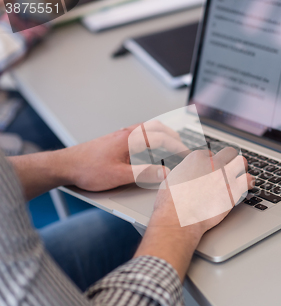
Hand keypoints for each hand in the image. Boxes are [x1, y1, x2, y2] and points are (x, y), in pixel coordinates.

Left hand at [64, 121, 187, 191]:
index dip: (177, 146)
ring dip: (162, 134)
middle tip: (183, 146)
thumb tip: (164, 173)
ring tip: (171, 143)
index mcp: (130, 139)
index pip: (161, 138)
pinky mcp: (115, 139)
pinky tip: (150, 145)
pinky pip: (139, 132)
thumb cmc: (87, 169)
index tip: (187, 153)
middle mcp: (126, 133)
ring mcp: (120, 134)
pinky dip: (152, 135)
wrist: (65, 165)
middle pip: (157, 127)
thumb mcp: (119, 175)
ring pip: (148, 128)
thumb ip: (144, 174)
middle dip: (173, 135)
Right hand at [134, 147, 252, 280]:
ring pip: (242, 162)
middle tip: (229, 168)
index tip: (210, 171)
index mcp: (196, 158)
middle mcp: (213, 164)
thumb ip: (183, 173)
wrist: (180, 218)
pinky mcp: (234, 191)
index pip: (210, 154)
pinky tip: (246, 186)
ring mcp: (225, 176)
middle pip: (229, 152)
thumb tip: (186, 175)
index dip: (210, 163)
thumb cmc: (171, 203)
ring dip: (240, 168)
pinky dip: (248, 182)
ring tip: (239, 175)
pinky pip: (248, 180)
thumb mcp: (171, 179)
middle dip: (229, 159)